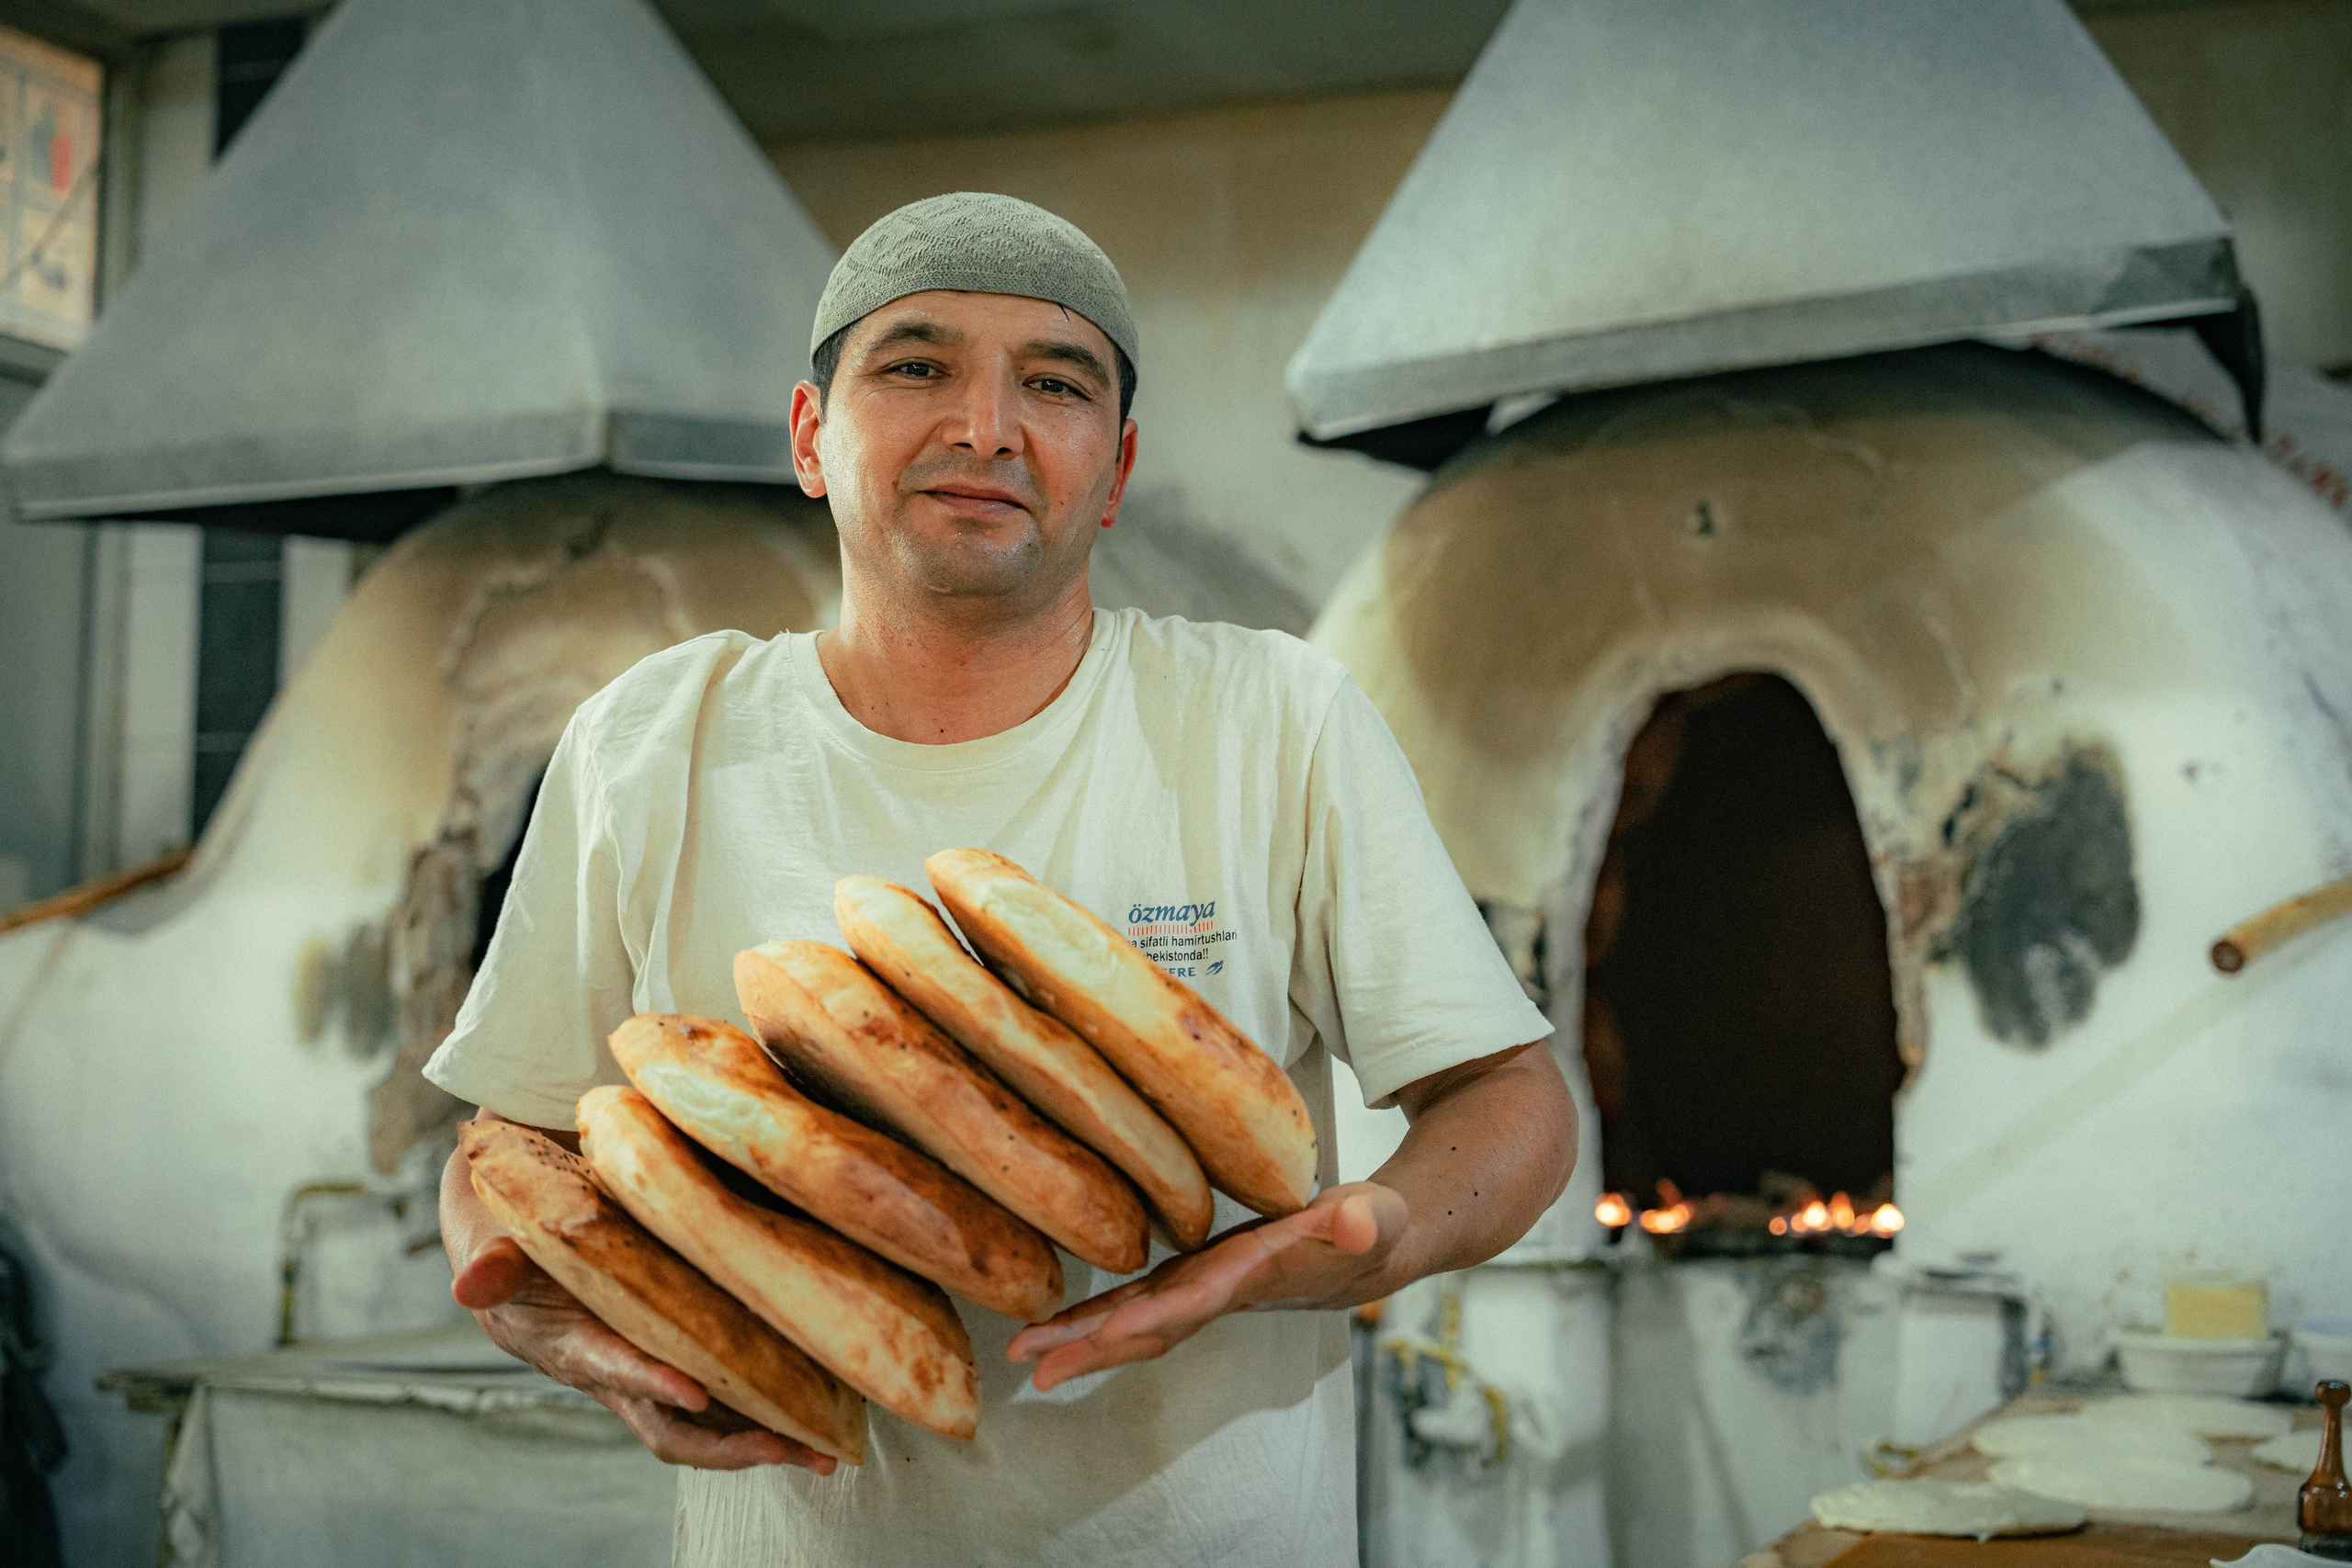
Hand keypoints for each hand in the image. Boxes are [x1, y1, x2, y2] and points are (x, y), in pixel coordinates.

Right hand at [451, 1234, 835, 1474]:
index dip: (651, 1381)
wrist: (516, 1233)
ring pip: (710, 1423)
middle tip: (791, 1449)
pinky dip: (771, 1402)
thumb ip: (492, 1261)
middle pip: (673, 1428)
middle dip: (731, 1446)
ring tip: (825, 1449)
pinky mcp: (679, 1350)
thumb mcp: (492, 1237)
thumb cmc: (509, 1230)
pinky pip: (727, 1390)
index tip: (695, 1390)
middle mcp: (615, 1370)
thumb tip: (471, 1282)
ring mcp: (652, 1367)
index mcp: (569, 1344)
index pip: (613, 1370)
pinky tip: (824, 1401)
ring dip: (766, 1439)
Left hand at [1006, 1181, 1408, 1391]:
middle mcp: (1221, 1292)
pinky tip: (1059, 1319)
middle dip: (1092, 1348)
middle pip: (1149, 1327)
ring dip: (1081, 1337)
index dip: (1149, 1318)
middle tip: (1031, 1368)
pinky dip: (1099, 1312)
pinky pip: (1140, 1298)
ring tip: (1023, 1351)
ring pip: (1135, 1318)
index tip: (1103, 1335)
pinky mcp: (1199, 1272)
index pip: (1194, 1303)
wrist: (1374, 1245)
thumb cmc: (1374, 1227)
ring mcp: (1206, 1286)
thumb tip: (1354, 1221)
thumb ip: (1366, 1219)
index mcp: (1255, 1279)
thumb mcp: (1376, 1217)